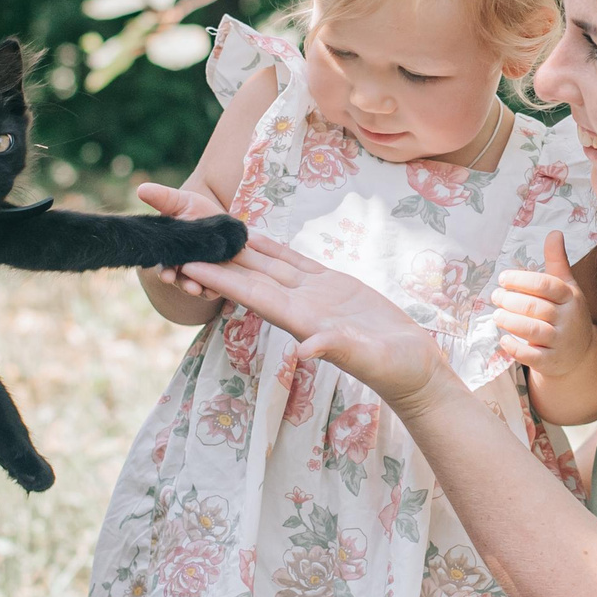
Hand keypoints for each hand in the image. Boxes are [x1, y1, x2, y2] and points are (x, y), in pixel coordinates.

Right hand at [136, 182, 234, 303]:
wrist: (225, 222)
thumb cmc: (198, 211)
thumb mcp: (182, 201)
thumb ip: (163, 198)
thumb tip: (140, 188)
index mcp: (171, 251)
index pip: (163, 264)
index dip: (164, 271)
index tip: (165, 275)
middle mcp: (183, 266)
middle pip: (181, 279)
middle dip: (184, 284)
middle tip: (190, 287)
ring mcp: (200, 274)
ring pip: (197, 286)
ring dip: (199, 290)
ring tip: (203, 291)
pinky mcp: (217, 277)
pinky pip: (214, 288)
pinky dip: (215, 290)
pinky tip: (218, 290)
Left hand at [176, 233, 448, 412]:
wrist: (413, 369)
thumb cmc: (394, 368)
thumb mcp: (368, 358)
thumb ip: (338, 350)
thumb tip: (305, 349)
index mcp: (302, 321)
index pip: (251, 295)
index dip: (220, 278)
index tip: (187, 263)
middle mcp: (300, 307)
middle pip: (249, 277)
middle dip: (217, 259)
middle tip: (183, 238)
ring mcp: (314, 295)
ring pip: (267, 266)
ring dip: (237, 249)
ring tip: (207, 228)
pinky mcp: (333, 286)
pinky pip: (294, 261)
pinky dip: (272, 248)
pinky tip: (252, 235)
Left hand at [494, 233, 594, 376]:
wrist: (582, 355)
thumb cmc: (568, 314)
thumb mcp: (567, 287)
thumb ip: (557, 261)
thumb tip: (554, 232)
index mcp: (570, 297)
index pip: (545, 285)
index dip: (521, 280)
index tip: (502, 279)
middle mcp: (567, 319)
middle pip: (535, 307)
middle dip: (510, 301)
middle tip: (495, 296)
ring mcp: (560, 342)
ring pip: (531, 330)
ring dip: (509, 321)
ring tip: (496, 315)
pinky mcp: (551, 361)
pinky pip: (531, 355)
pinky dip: (514, 347)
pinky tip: (503, 339)